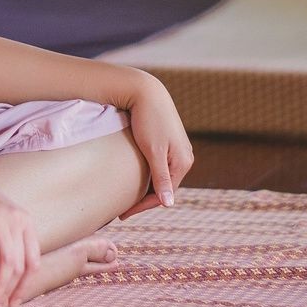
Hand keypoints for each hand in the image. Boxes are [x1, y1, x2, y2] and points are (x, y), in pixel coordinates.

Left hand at [120, 71, 193, 215]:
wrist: (147, 91)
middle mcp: (185, 157)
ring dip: (146, 188)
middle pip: (164, 187)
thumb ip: (161, 178)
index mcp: (183, 162)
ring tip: (126, 197)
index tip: (123, 215)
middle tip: (122, 211)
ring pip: (161, 177)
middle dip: (144, 200)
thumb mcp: (153, 151)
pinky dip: (147, 175)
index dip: (143, 206)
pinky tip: (134, 178)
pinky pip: (160, 166)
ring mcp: (178, 150)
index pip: (164, 194)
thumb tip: (169, 205)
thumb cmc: (148, 120)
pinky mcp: (170, 142)